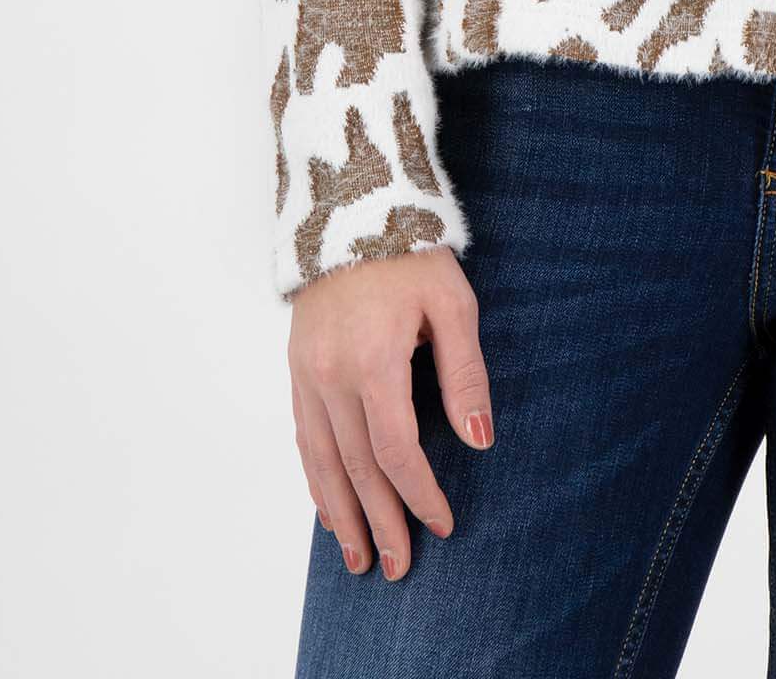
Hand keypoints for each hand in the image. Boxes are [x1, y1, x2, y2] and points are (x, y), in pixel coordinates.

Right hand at [289, 245, 493, 581]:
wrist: (351, 210)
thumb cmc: (410, 253)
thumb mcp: (452, 303)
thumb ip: (464, 374)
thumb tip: (479, 441)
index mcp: (373, 360)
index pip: (395, 451)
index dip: (420, 494)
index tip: (443, 523)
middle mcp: (332, 376)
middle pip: (356, 468)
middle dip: (382, 522)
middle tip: (401, 566)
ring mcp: (308, 374)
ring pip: (322, 463)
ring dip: (342, 516)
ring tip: (360, 560)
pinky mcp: (297, 369)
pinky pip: (304, 439)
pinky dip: (316, 481)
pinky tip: (330, 509)